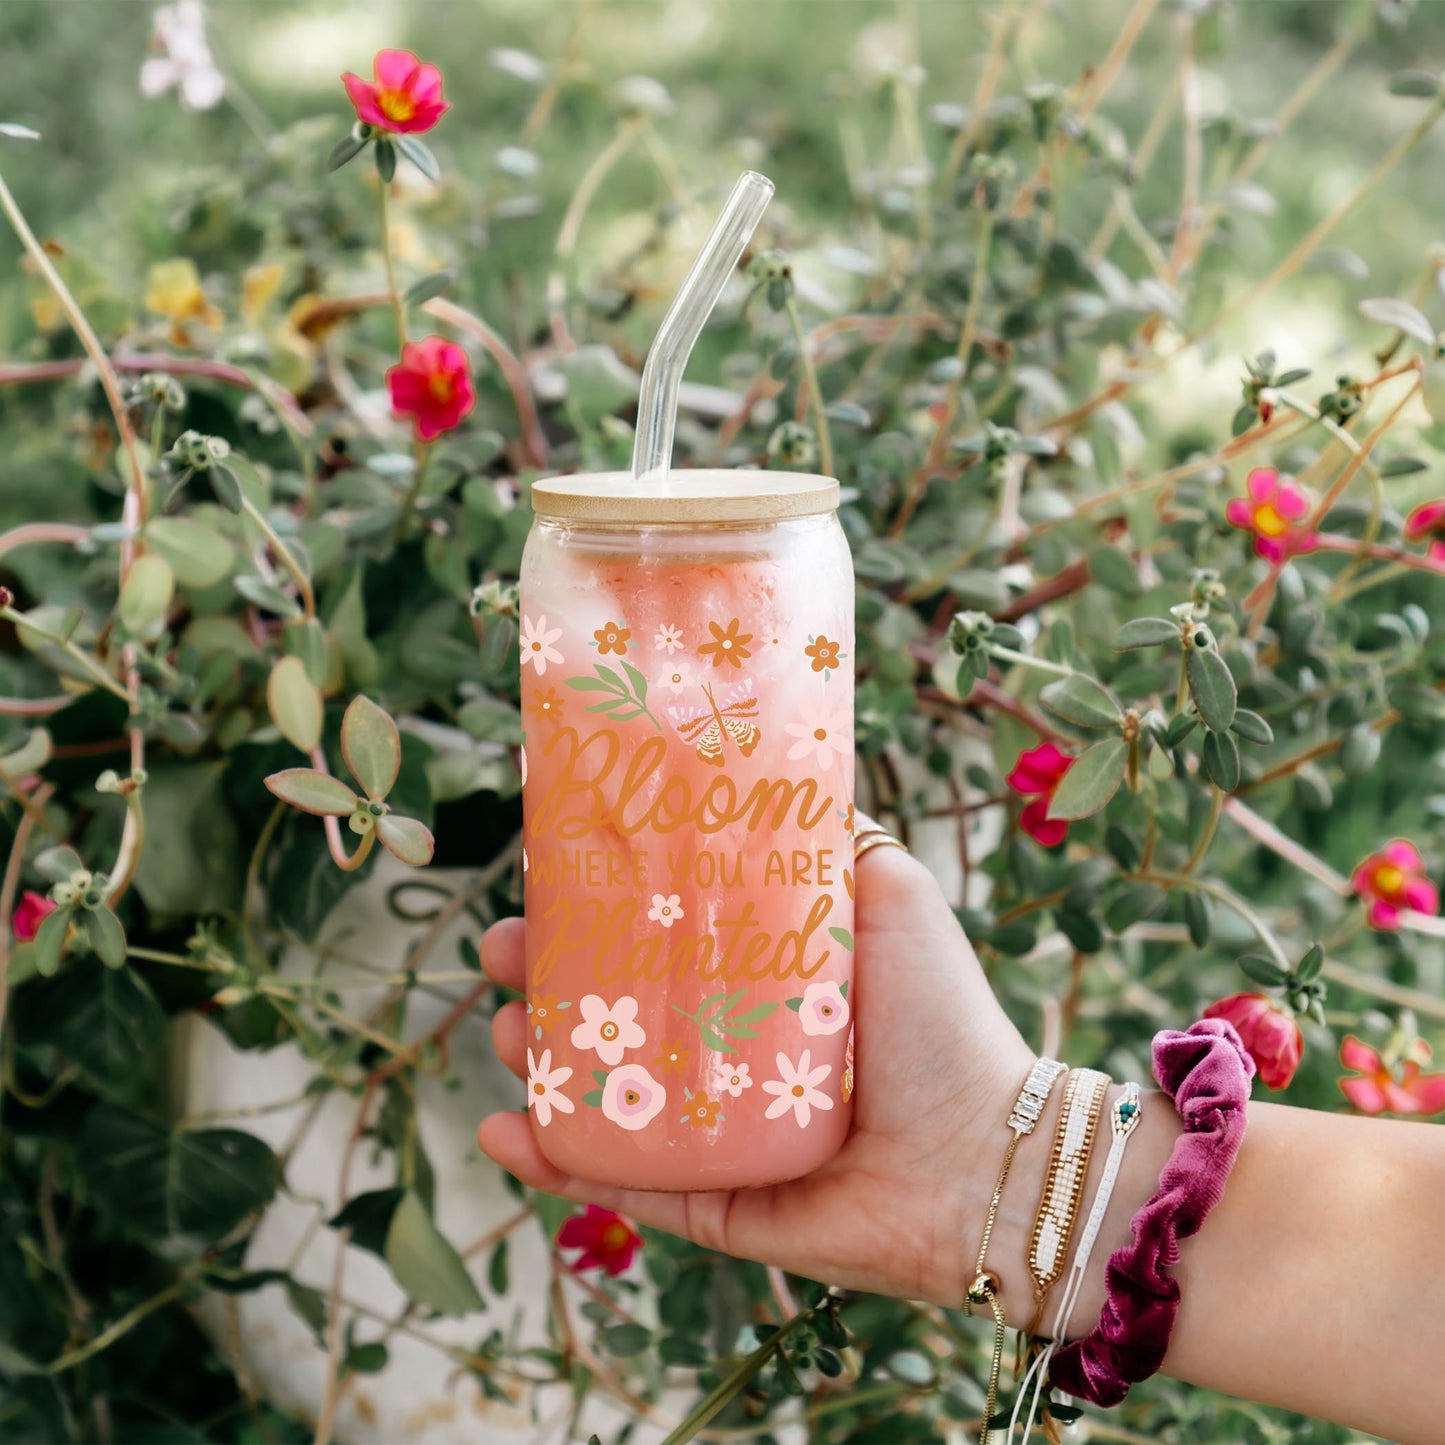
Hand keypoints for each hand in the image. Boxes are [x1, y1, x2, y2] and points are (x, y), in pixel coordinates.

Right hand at [476, 842, 1035, 1304]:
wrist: (984, 1157)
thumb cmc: (943, 1018)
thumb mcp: (893, 896)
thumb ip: (838, 840)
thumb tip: (776, 772)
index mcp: (760, 982)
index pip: (657, 938)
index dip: (594, 909)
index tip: (546, 875)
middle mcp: (727, 1053)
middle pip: (610, 1011)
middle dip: (541, 980)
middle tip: (503, 950)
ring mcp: (713, 1132)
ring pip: (598, 1093)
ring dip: (533, 1062)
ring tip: (501, 1031)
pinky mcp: (712, 1202)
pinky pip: (620, 1183)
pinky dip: (553, 1163)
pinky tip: (500, 1131)